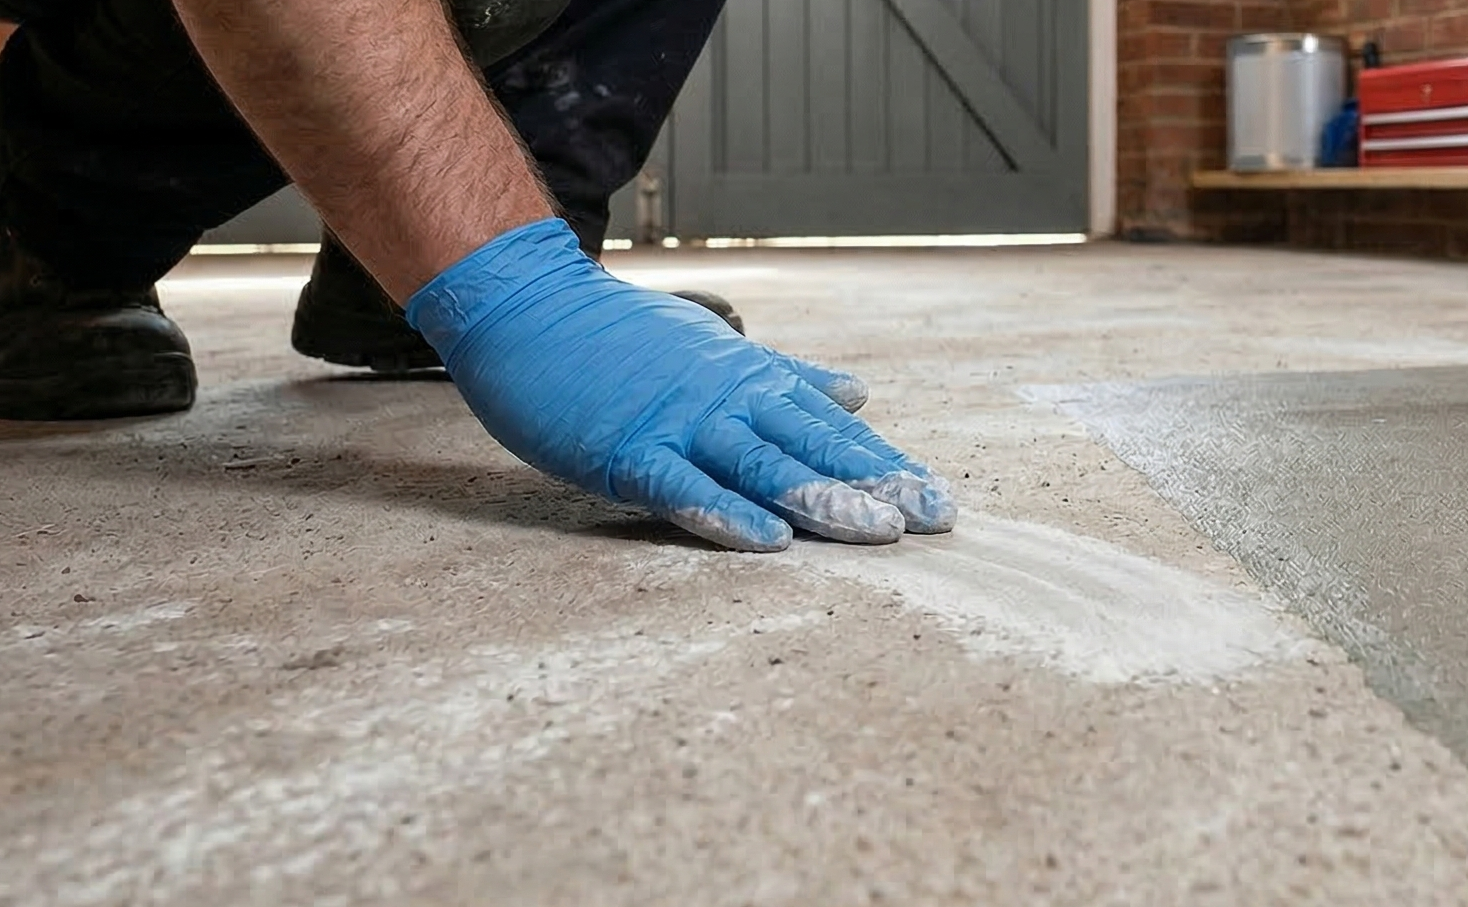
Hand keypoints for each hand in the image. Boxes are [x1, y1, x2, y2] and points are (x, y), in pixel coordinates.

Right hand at [405, 218, 953, 550]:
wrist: (529, 306)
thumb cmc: (621, 336)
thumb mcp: (716, 350)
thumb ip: (787, 377)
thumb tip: (859, 395)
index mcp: (749, 382)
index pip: (830, 430)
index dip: (886, 465)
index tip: (939, 499)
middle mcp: (726, 401)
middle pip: (812, 448)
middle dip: (876, 485)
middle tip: (935, 521)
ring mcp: (678, 425)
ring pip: (762, 466)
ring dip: (821, 499)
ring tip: (877, 533)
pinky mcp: (627, 450)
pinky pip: (683, 487)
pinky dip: (725, 512)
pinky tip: (767, 541)